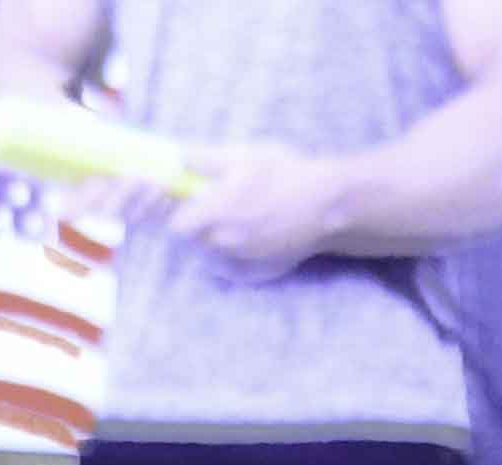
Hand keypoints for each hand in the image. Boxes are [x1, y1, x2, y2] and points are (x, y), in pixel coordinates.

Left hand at [164, 143, 361, 267]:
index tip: (181, 201)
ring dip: (214, 238)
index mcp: (216, 213)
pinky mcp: (261, 270)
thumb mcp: (242, 156)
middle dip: (196, 224)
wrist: (328, 205)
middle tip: (212, 205)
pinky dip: (232, 256)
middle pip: (194, 241)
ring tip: (235, 216)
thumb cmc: (286, 175)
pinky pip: (234, 268)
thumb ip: (203, 159)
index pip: (175, 226)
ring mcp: (245, 259)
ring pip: (214, 254)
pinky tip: (247, 236)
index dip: (174, 213)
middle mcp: (226, 242)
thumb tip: (175, 157)